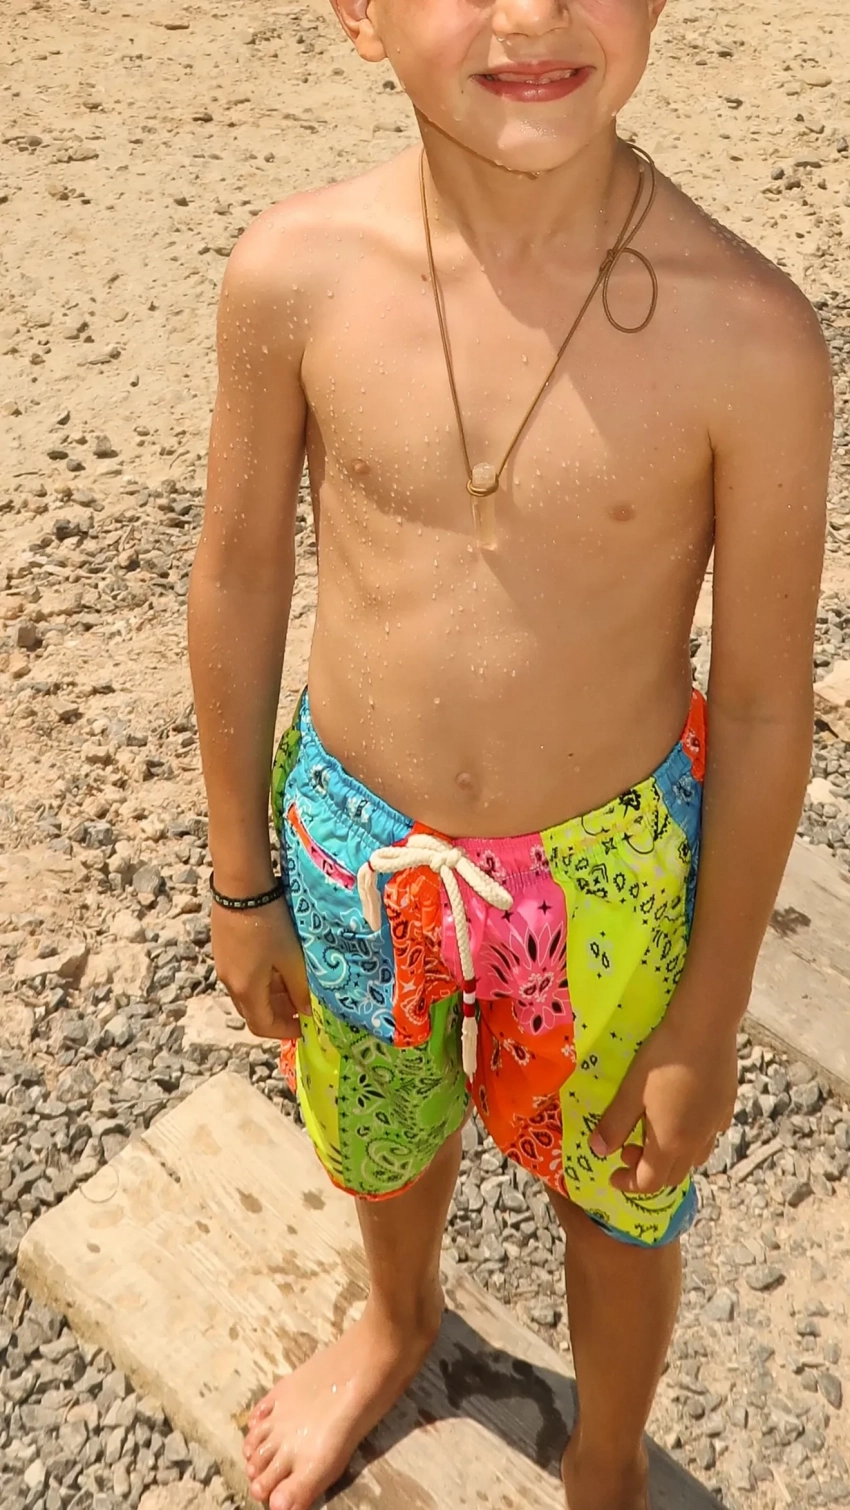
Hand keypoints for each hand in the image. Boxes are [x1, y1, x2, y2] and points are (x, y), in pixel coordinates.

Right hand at [211, 896, 310, 1040]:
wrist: (240, 886)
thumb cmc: (270, 923)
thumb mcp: (291, 957)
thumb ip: (300, 987)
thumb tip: (307, 1011)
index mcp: (246, 989)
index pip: (262, 1026)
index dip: (284, 1030)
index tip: (305, 1026)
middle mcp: (229, 982)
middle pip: (253, 1011)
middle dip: (278, 1013)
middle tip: (302, 1004)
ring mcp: (223, 965)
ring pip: (247, 992)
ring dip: (270, 995)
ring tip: (293, 982)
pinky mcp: (222, 949)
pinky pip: (242, 975)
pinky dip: (260, 979)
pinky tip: (277, 963)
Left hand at [589, 1010, 738, 1194]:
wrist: (705, 1028)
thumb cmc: (663, 1058)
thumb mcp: (631, 1090)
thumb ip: (614, 1124)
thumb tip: (599, 1151)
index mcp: (670, 1143)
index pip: (650, 1182)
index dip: (628, 1184)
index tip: (613, 1174)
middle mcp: (697, 1141)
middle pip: (673, 1176)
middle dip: (648, 1171)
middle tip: (628, 1148)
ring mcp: (716, 1125)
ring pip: (695, 1158)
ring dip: (673, 1158)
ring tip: (656, 1132)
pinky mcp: (727, 1106)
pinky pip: (711, 1135)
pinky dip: (694, 1137)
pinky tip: (685, 1115)